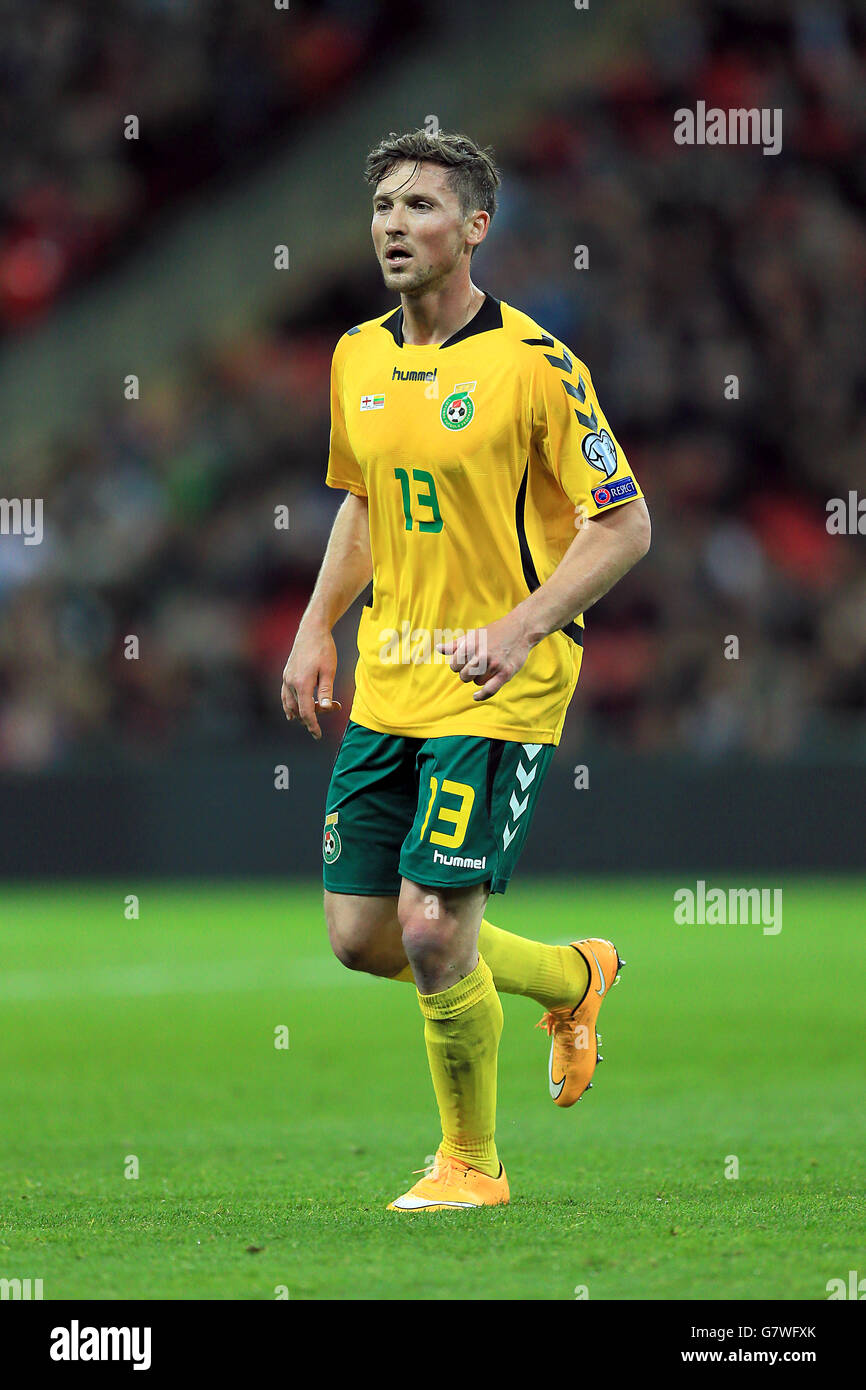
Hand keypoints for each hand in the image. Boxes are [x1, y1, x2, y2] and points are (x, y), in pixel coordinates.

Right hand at [281, 623, 341, 739]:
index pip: (306, 712)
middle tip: (335, 706)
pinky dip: (290, 706)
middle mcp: (290, 683)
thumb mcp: (329, 670)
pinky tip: (292, 713)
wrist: (311, 630)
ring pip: (291, 704)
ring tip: (317, 712)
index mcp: (302, 683)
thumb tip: (325, 709)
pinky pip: (285, 696)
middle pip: (300, 709)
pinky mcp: (286, 674)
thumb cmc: (323, 649)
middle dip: (316, 714)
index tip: (318, 736)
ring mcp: (286, 678)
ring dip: (303, 712)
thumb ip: (326, 691)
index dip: (313, 725)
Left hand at [435, 614, 531, 701]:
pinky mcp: (506, 673)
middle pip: (464, 676)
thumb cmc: (493, 633)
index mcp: (471, 645)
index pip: (454, 665)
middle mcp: (481, 655)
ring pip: (477, 682)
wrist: (520, 630)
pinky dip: (481, 695)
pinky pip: (489, 690)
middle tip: (475, 666)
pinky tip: (476, 696)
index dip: (457, 666)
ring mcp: (494, 665)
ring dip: (480, 678)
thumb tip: (439, 649)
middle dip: (467, 673)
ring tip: (487, 668)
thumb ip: (455, 645)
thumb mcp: (473, 635)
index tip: (463, 663)